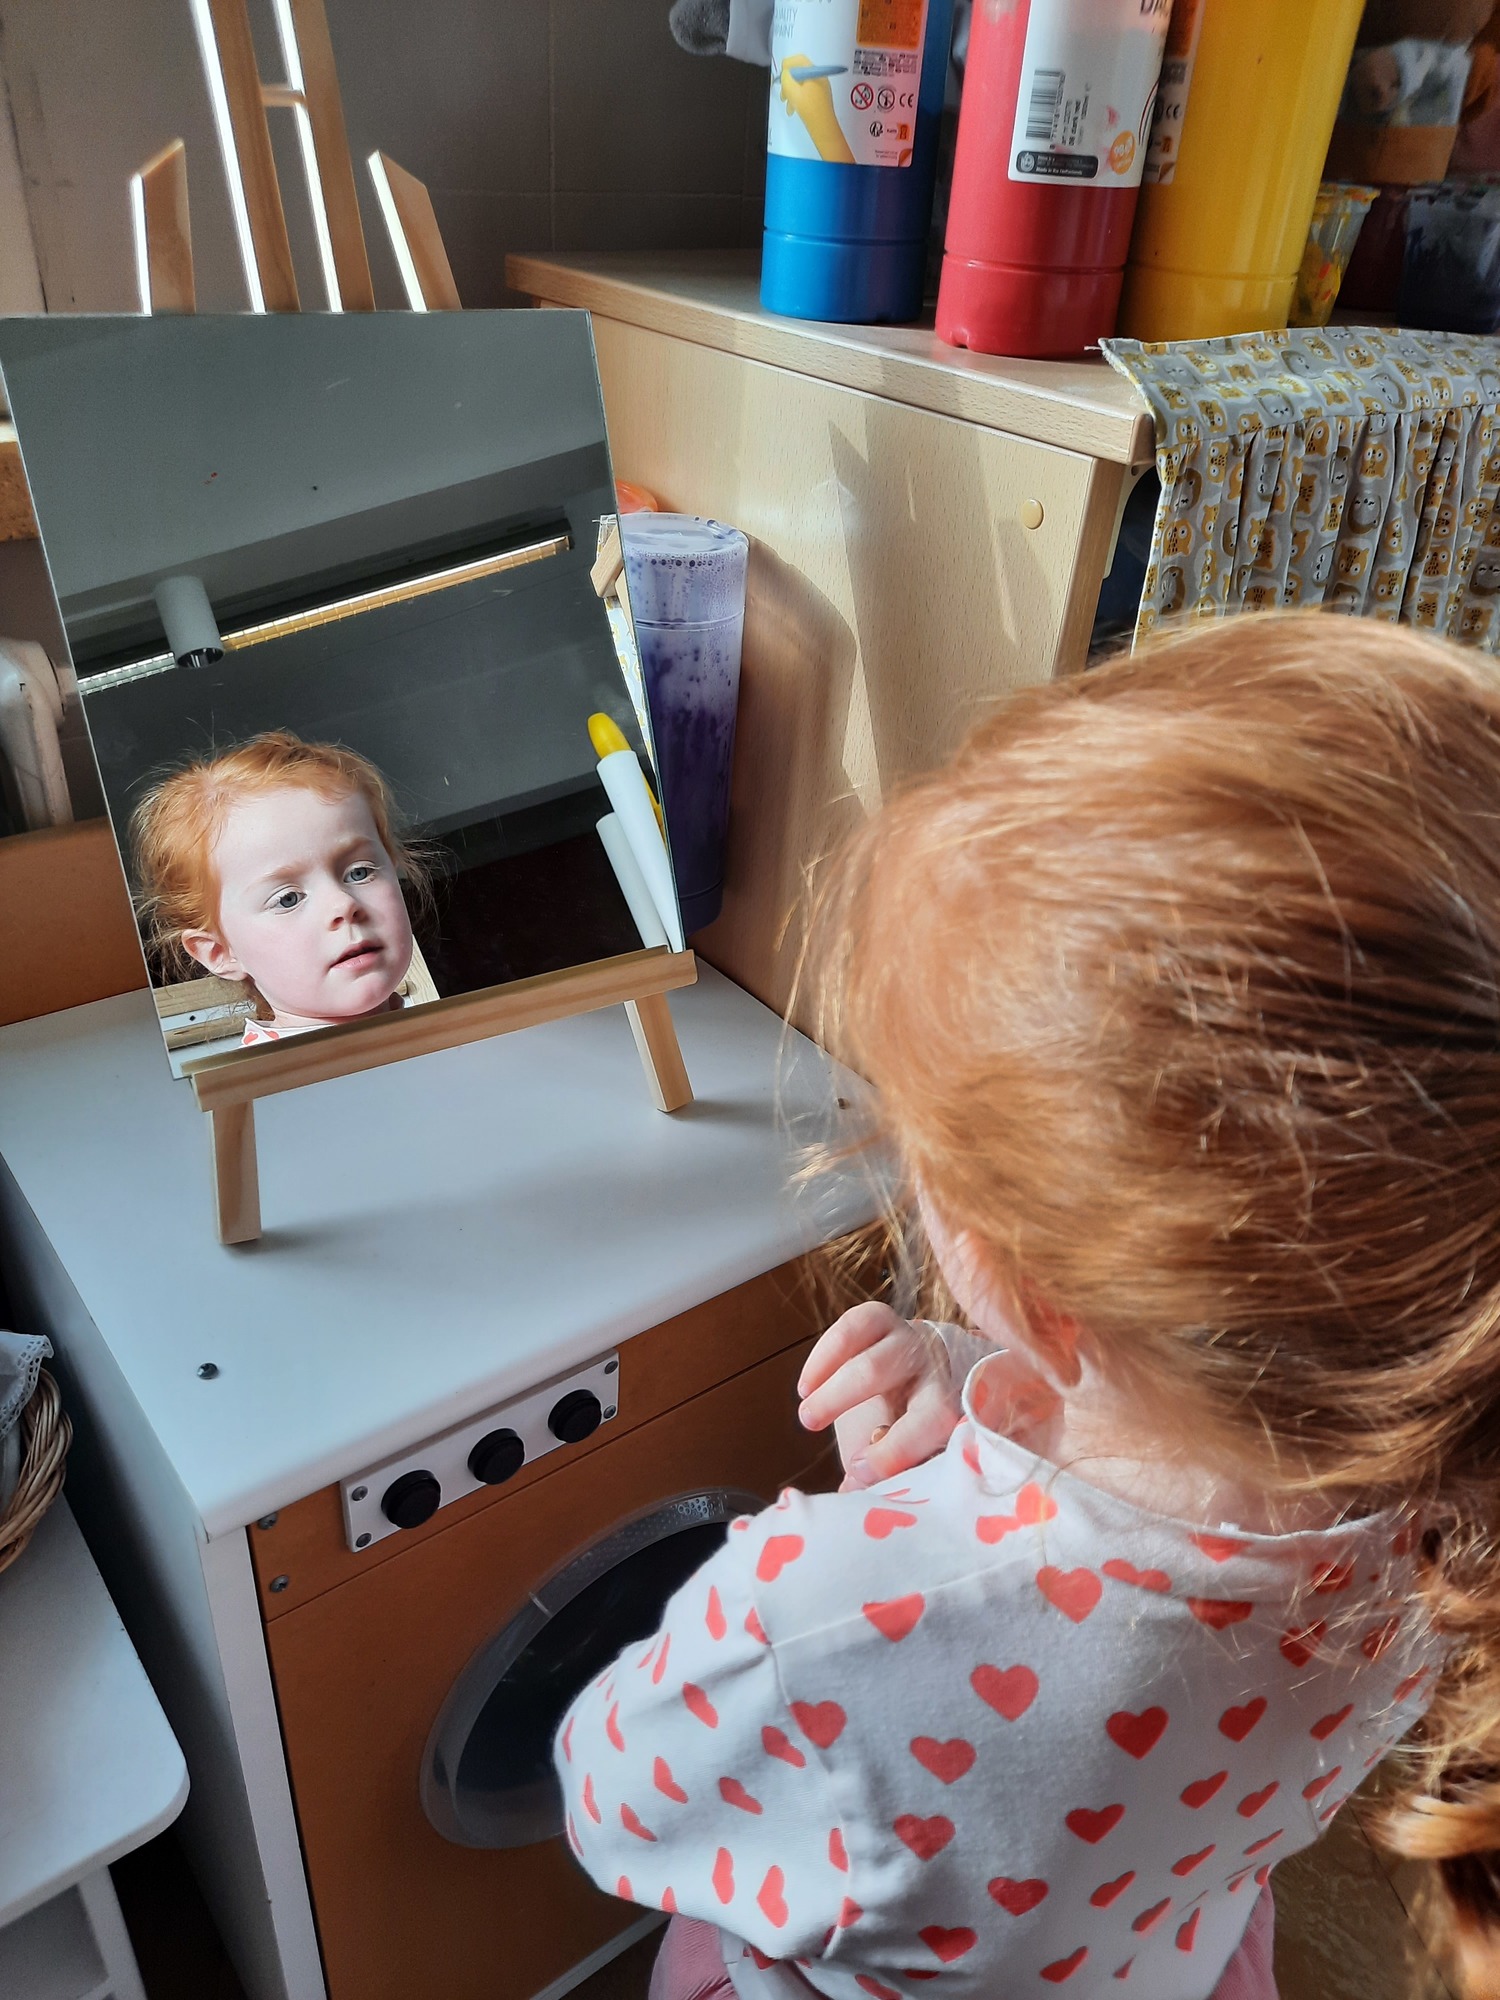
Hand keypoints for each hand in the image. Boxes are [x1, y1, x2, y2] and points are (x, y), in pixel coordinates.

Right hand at [797, 1302, 962, 1490]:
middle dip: (842, 1398)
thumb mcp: (900, 1448)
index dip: (895, 1449)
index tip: (859, 1471)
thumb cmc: (908, 1420)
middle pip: (887, 1376)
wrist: (922, 1369)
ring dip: (830, 1385)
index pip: (931, 1419)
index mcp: (949, 1402)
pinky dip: (823, 1357)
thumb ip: (881, 1467)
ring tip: (806, 1410)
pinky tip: (807, 1385)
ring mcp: (907, 1338)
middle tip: (810, 1423)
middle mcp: (933, 1366)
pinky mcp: (881, 1320)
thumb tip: (853, 1491)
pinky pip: (850, 1329)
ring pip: (866, 1354)